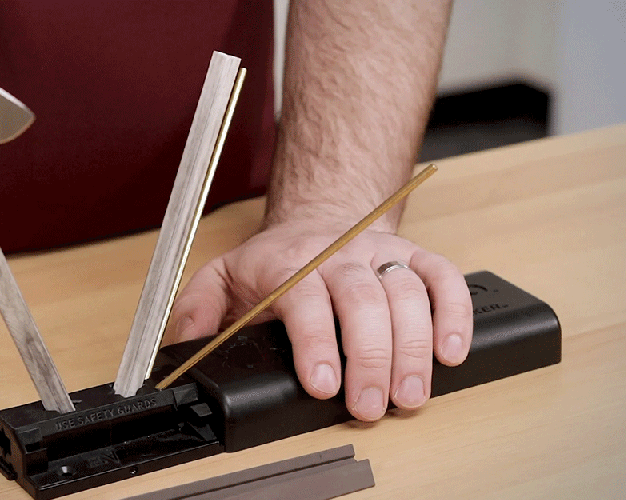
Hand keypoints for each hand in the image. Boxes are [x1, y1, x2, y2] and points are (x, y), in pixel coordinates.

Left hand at [166, 217, 472, 421]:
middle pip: (362, 301)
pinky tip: (451, 352)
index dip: (317, 343)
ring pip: (406, 292)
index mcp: (290, 264)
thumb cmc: (274, 259)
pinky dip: (453, 314)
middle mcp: (339, 255)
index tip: (325, 384)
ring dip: (414, 346)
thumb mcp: (222, 277)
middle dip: (371, 357)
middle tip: (372, 405)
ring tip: (411, 393)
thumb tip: (180, 349)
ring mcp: (380, 255)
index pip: (306, 300)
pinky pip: (443, 278)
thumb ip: (197, 311)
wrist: (317, 218)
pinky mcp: (413, 257)